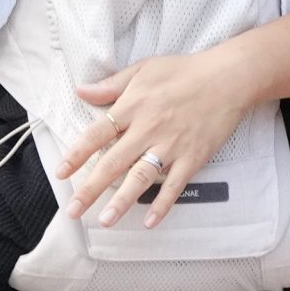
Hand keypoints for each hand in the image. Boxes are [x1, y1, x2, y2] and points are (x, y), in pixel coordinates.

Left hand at [60, 49, 258, 228]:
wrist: (228, 78)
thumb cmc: (184, 70)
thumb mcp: (144, 69)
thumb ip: (111, 85)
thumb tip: (81, 91)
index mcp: (133, 106)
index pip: (97, 134)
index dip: (76, 155)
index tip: (60, 174)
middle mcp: (148, 129)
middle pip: (113, 163)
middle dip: (90, 189)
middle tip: (72, 211)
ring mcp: (171, 145)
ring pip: (141, 178)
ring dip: (122, 201)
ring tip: (106, 221)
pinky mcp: (193, 157)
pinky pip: (175, 185)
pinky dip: (163, 204)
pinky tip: (150, 221)